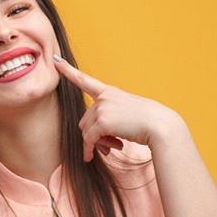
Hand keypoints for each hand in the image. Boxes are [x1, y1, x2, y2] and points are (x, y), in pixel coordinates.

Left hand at [54, 56, 176, 161]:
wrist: (160, 126)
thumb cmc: (147, 123)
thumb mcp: (126, 115)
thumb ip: (108, 120)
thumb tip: (91, 140)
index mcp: (110, 92)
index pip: (85, 80)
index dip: (68, 70)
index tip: (56, 60)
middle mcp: (104, 97)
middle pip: (85, 120)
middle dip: (93, 136)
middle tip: (108, 147)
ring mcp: (103, 107)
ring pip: (85, 131)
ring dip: (94, 144)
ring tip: (112, 148)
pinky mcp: (103, 121)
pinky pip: (89, 139)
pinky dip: (89, 150)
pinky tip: (91, 157)